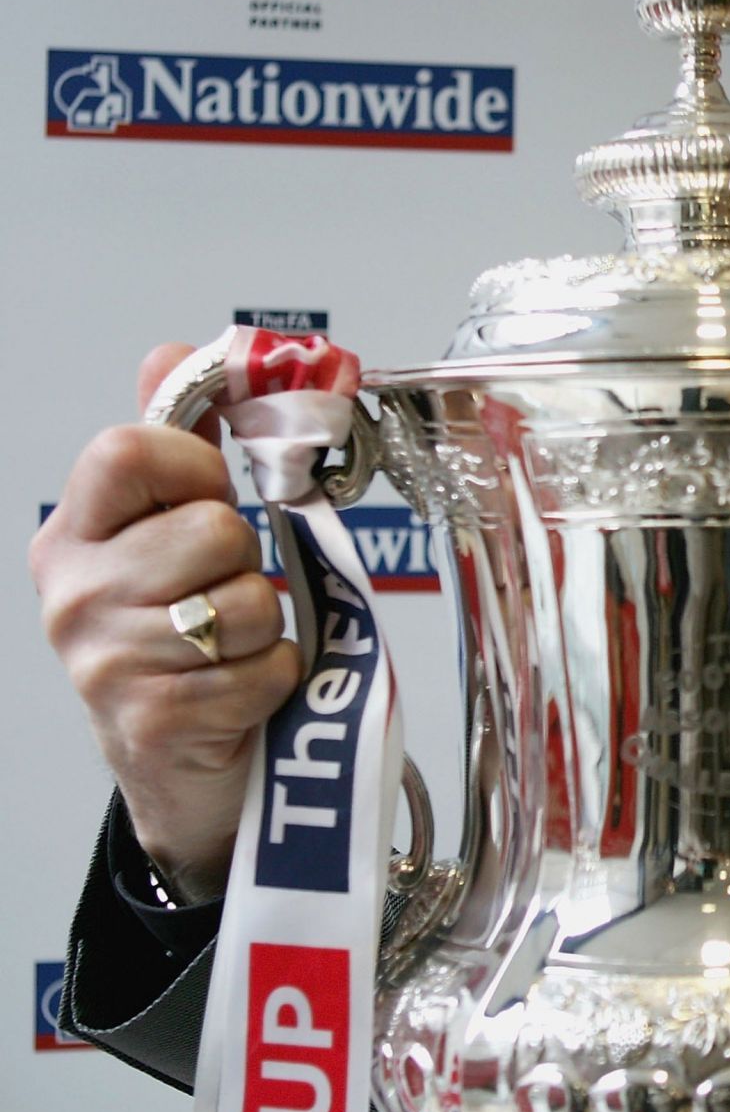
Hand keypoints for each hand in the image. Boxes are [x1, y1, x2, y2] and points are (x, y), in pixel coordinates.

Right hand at [28, 344, 299, 902]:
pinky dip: (274, 677)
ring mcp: (103, 661)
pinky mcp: (151, 719)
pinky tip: (241, 690)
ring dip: (265, 624)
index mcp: (73, 533)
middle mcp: (73, 594)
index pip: (129, 450)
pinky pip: (262, 667)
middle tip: (224, 589)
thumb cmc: (185, 636)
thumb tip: (182, 349)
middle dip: (245, 558)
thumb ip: (183, 438)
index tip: (211, 495)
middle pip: (211, 528)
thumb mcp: (171, 530)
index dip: (196, 466)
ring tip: (232, 645)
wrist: (180, 762)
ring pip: (246, 600)